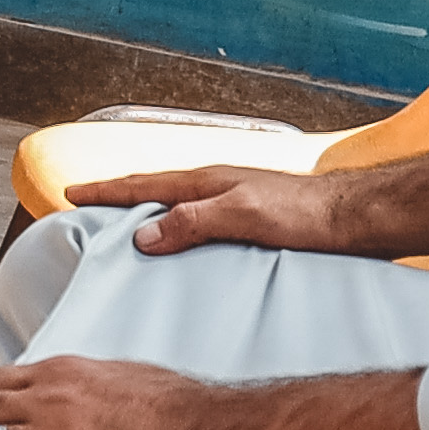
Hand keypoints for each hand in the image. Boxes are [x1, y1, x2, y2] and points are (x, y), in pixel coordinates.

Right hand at [72, 161, 352, 257]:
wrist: (357, 219)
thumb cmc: (307, 215)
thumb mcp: (243, 216)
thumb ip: (193, 222)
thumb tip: (144, 235)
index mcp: (208, 182)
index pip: (143, 185)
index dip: (106, 191)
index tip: (71, 192)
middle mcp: (217, 188)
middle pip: (156, 191)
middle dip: (120, 198)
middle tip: (88, 205)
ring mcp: (234, 202)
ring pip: (178, 207)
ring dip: (149, 214)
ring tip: (126, 229)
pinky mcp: (252, 222)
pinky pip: (199, 224)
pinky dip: (178, 230)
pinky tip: (183, 247)